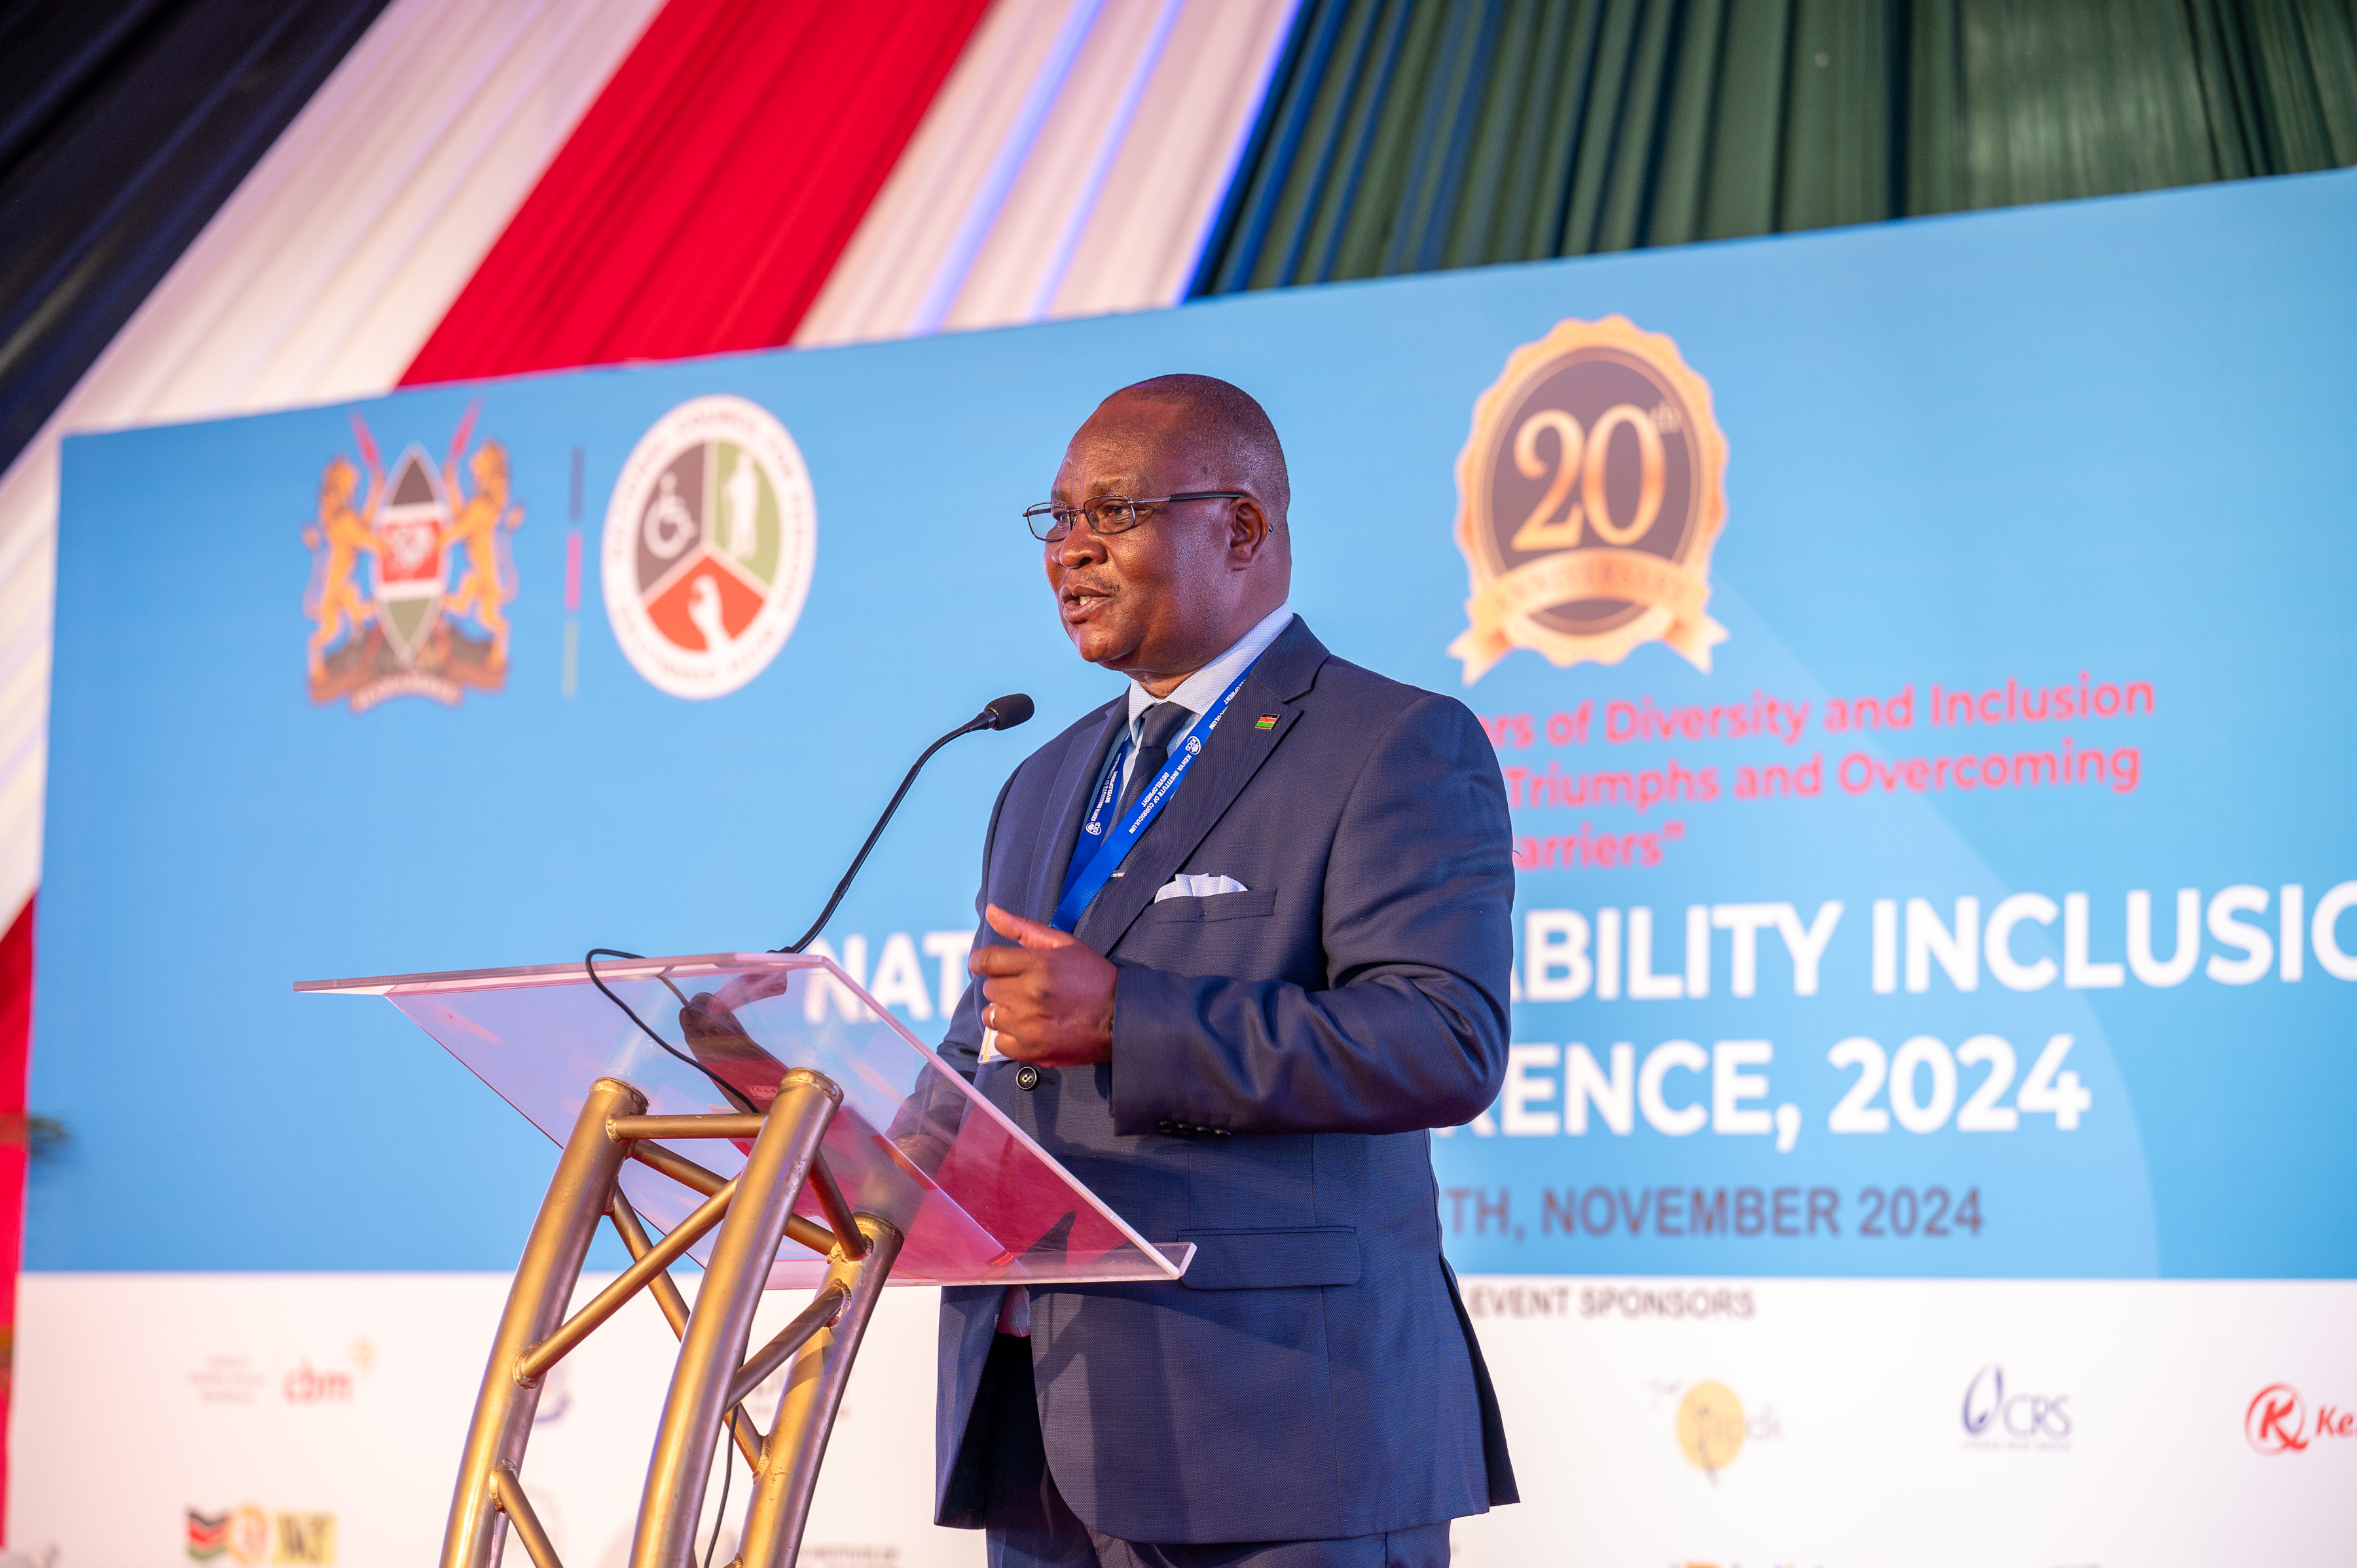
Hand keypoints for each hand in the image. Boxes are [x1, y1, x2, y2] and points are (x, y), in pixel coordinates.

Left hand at [969, 904, 1115, 1065]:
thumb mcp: (1064, 944)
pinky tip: (1028, 1028)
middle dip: (1002, 986)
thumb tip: (991, 912)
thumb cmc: (1094, 977)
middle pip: (989, 988)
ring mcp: (1030, 1025)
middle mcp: (1030, 994)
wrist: (1120, 1018)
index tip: (984, 966)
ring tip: (1027, 1010)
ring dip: (1004, 1011)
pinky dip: (1010, 1036)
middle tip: (1024, 989)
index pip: (987, 960)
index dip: (980, 962)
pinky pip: (1000, 1042)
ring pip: (992, 1016)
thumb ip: (1023, 928)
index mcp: (1038, 965)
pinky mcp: (1032, 1050)